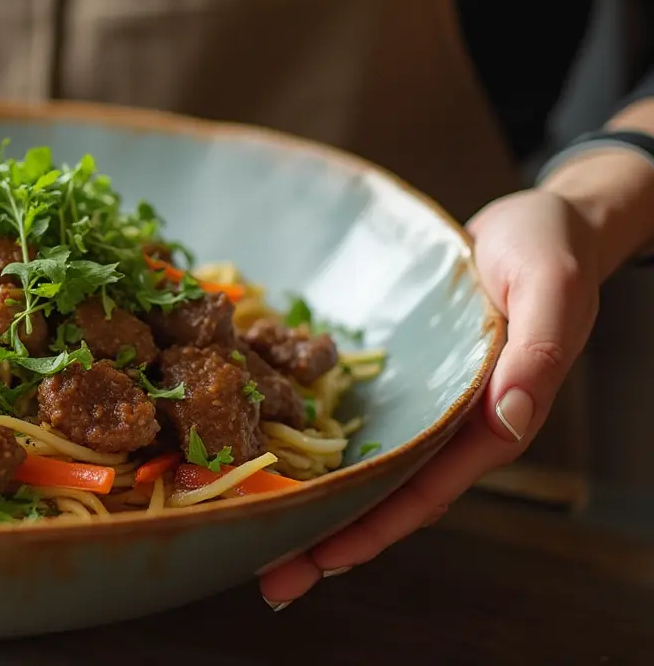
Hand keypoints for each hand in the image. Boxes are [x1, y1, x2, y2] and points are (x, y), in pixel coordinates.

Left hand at [257, 188, 601, 608]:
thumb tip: (510, 417)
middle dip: (325, 536)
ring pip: (358, 466)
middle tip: (267, 575)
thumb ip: (537, 354)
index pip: (426, 492)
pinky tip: (260, 459)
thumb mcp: (550, 291)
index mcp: (487, 422)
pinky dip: (307, 444)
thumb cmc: (550, 254)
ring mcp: (414, 405)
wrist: (534, 223)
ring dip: (308, 501)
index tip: (325, 559)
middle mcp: (445, 425)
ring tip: (249, 534)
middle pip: (381, 494)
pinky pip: (346, 419)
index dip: (375, 528)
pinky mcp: (392, 379)